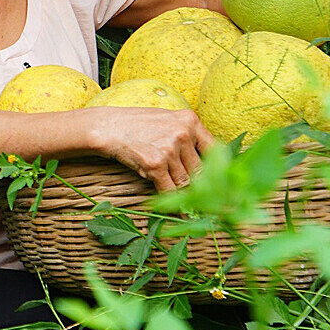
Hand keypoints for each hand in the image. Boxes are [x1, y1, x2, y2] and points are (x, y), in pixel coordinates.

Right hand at [94, 107, 213, 191]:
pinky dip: (172, 202)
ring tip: (184, 203)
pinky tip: (175, 208)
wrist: (109, 127)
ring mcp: (169, 149)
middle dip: (199, 185)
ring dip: (182, 193)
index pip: (215, 149)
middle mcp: (183, 133)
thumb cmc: (139, 125)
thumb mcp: (169, 121)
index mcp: (190, 120)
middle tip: (201, 197)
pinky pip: (170, 190)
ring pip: (186, 182)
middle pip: (200, 170)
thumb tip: (212, 162)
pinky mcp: (155, 165)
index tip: (219, 182)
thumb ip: (189, 136)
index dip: (218, 169)